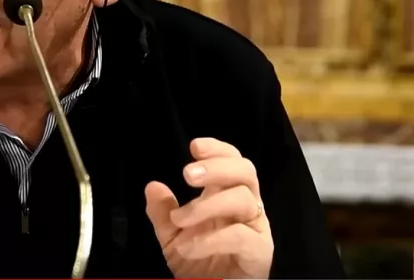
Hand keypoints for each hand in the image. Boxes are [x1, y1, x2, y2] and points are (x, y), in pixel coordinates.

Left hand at [145, 137, 272, 278]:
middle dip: (217, 167)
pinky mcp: (260, 254)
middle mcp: (247, 209)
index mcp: (228, 198)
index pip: (233, 162)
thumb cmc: (200, 267)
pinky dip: (211, 239)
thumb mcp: (173, 238)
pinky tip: (189, 245)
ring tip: (179, 220)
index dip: (218, 151)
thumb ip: (162, 213)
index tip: (194, 147)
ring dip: (206, 205)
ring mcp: (256, 230)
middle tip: (187, 174)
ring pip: (244, 199)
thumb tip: (152, 186)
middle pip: (245, 172)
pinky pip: (242, 236)